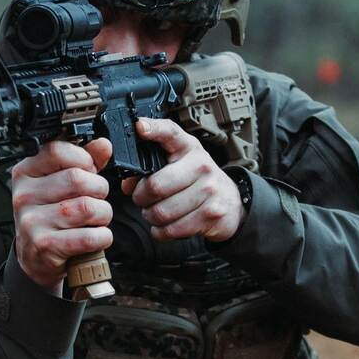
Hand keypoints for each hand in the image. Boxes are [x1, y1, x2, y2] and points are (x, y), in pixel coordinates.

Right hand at [9, 139, 114, 293]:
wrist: (35, 256)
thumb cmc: (50, 215)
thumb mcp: (60, 183)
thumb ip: (84, 162)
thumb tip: (103, 145)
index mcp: (25, 173)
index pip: (56, 151)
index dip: (83, 158)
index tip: (89, 170)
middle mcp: (24, 196)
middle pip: (77, 179)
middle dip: (99, 190)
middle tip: (96, 199)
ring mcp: (32, 221)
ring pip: (88, 207)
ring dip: (103, 215)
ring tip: (95, 219)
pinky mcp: (45, 245)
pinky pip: (89, 236)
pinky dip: (102, 237)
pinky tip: (95, 236)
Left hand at [119, 118, 244, 242]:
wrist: (230, 201)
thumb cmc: (196, 180)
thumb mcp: (177, 164)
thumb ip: (149, 167)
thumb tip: (127, 184)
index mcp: (188, 148)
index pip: (170, 133)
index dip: (154, 129)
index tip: (140, 127)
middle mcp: (200, 166)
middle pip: (155, 186)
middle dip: (140, 197)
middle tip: (142, 199)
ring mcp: (208, 191)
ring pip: (161, 212)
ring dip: (150, 216)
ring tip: (154, 212)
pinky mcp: (210, 215)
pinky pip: (172, 229)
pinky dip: (161, 231)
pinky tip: (165, 225)